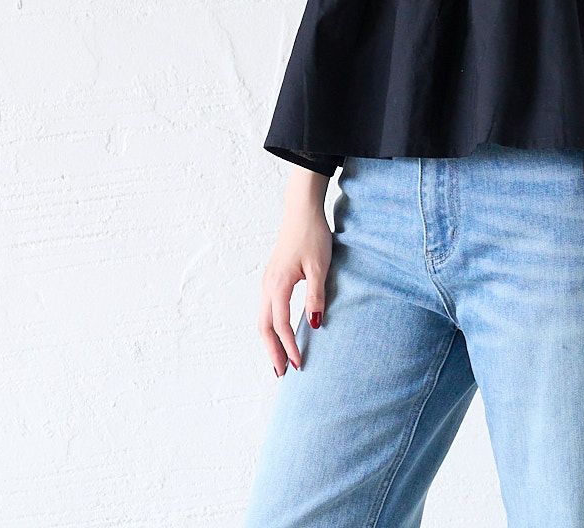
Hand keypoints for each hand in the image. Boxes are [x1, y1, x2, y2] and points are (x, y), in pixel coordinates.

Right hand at [257, 169, 332, 376]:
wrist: (301, 210)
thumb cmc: (312, 235)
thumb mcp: (320, 266)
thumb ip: (316, 296)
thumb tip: (314, 324)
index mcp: (278, 285)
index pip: (281, 325)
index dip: (290, 347)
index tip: (300, 364)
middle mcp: (267, 285)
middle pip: (264, 327)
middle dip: (272, 351)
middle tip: (282, 373)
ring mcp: (267, 280)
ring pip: (263, 318)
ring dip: (270, 340)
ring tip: (279, 358)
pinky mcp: (272, 276)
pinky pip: (267, 308)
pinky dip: (271, 325)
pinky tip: (280, 332)